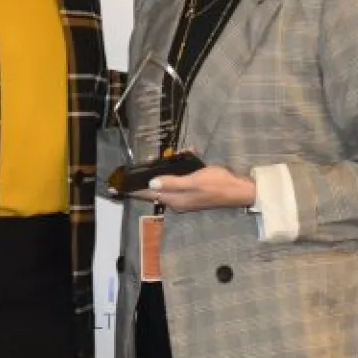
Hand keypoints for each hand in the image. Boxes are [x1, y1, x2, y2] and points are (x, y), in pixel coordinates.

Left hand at [139, 165, 256, 212]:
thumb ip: (172, 182)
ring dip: (164, 172)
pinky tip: (185, 156)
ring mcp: (186, 197)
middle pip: (156, 190)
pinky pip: (179, 181)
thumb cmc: (217, 184)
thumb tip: (151, 183)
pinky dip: (178, 171)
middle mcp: (178, 200)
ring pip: (167, 184)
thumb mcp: (193, 181)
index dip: (134, 190)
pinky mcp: (193, 191)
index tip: (118, 187)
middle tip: (137, 167)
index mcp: (175, 199)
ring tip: (161, 159)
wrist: (240, 190)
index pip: (149, 194)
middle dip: (147, 178)